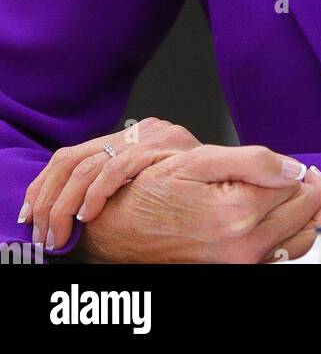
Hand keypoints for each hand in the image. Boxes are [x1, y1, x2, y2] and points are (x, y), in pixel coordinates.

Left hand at [21, 116, 199, 251]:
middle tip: (44, 234)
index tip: (31, 216)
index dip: (44, 185)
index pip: (71, 154)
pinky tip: (89, 213)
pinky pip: (118, 167)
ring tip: (62, 230)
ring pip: (88, 165)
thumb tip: (73, 211)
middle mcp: (141, 130)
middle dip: (49, 199)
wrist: (244, 180)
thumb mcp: (150, 187)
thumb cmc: (195, 194)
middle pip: (73, 157)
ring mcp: (153, 135)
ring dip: (66, 204)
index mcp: (132, 136)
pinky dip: (97, 192)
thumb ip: (120, 186)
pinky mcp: (164, 146)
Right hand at [75, 144, 320, 262]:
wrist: (119, 230)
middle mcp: (244, 247)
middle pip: (308, 216)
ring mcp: (241, 266)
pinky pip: (282, 258)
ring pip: (302, 241)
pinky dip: (290, 238)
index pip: (300, 189)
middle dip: (309, 193)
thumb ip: (254, 160)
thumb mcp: (200, 160)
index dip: (300, 172)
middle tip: (302, 178)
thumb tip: (294, 167)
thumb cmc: (153, 192)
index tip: (297, 166)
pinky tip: (278, 219)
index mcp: (238, 213)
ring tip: (294, 197)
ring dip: (306, 217)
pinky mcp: (236, 273)